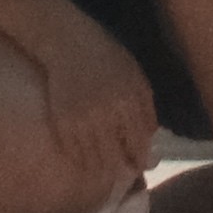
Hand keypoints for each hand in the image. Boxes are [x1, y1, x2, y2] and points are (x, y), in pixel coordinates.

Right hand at [38, 18, 166, 205]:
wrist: (66, 41)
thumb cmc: (105, 55)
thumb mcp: (134, 74)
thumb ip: (145, 106)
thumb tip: (151, 138)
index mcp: (130, 101)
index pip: (139, 144)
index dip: (140, 160)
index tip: (139, 166)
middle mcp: (107, 113)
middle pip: (117, 157)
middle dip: (121, 168)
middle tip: (120, 171)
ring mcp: (82, 119)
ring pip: (95, 160)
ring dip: (100, 167)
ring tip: (102, 167)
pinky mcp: (61, 123)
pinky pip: (73, 154)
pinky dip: (79, 159)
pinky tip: (83, 157)